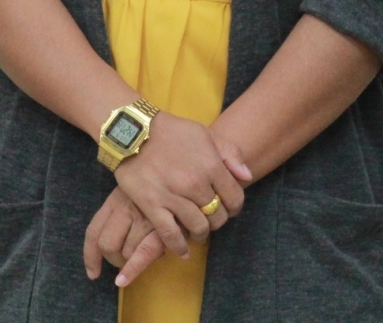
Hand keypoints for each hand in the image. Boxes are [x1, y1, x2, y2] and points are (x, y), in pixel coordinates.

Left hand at [83, 186, 163, 286]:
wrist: (191, 167)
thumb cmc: (165, 180)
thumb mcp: (139, 189)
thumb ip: (124, 210)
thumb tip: (110, 243)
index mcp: (116, 198)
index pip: (94, 230)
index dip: (90, 256)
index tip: (93, 273)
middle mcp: (126, 206)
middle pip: (106, 244)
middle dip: (115, 260)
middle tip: (128, 261)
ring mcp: (143, 216)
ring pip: (126, 252)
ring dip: (134, 260)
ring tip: (153, 251)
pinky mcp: (161, 225)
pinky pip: (142, 254)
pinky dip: (133, 269)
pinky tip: (126, 279)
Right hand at [110, 113, 251, 258]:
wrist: (134, 132)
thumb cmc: (173, 132)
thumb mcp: (207, 134)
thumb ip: (231, 154)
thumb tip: (247, 177)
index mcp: (212, 165)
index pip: (235, 198)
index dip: (235, 207)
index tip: (229, 208)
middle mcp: (195, 184)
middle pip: (218, 216)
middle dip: (218, 220)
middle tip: (211, 218)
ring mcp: (173, 196)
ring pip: (198, 227)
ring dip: (201, 233)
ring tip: (198, 232)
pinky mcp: (152, 205)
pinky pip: (170, 234)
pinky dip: (179, 246)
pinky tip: (183, 250)